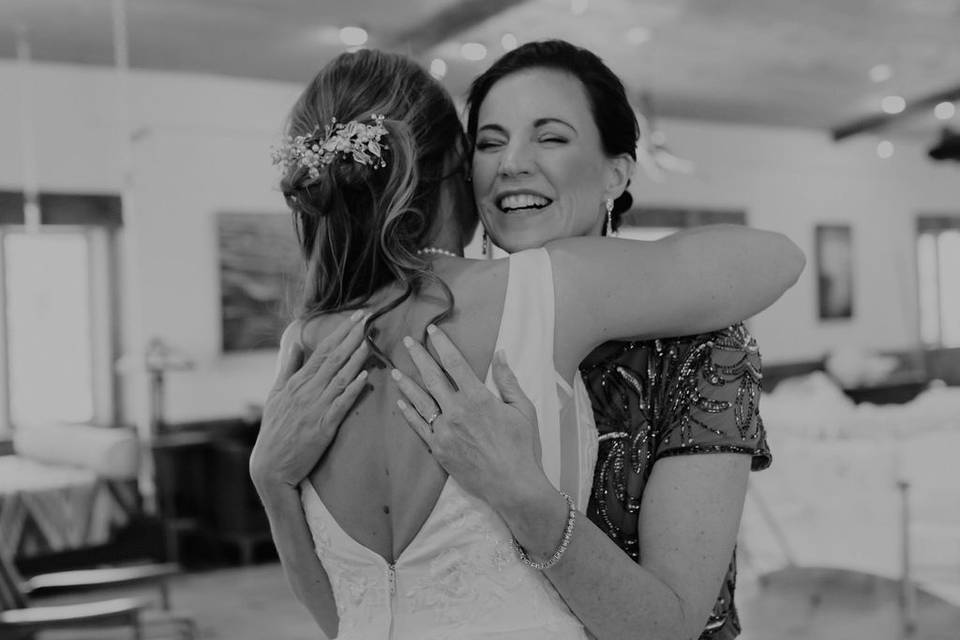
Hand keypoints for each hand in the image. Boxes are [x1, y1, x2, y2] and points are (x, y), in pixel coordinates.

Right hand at [249, 312, 369, 491]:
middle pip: (333, 358)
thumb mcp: (275, 394)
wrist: (270, 467)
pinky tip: (365, 377)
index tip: (357, 316)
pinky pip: (340, 405)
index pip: (323, 350)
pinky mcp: (322, 428)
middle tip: (369, 317)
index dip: (342, 332)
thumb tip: (296, 344)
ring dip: (356, 359)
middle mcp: (306, 391)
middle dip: (352, 336)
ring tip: (370, 341)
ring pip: (339, 378)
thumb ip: (288, 368)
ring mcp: (314, 409)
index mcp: (296, 382)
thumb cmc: (274, 430)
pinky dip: (352, 390)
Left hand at [391, 324, 544, 511]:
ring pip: (420, 402)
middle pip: (432, 377)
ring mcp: (444, 431)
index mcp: (477, 398)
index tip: (431, 331)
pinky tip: (401, 403)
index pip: (454, 363)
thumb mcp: (523, 409)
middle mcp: (456, 411)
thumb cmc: (523, 447)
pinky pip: (419, 427)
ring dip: (407, 384)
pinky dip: (409, 413)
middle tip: (407, 342)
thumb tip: (501, 354)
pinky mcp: (439, 450)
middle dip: (418, 357)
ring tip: (395, 371)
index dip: (441, 344)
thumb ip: (508, 380)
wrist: (513, 485)